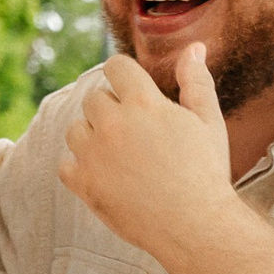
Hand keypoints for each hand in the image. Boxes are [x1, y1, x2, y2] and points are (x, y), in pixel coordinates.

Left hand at [59, 43, 239, 258]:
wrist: (195, 226)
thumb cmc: (206, 172)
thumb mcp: (208, 121)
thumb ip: (196, 81)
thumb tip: (194, 47)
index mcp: (144, 103)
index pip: (115, 66)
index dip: (124, 74)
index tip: (132, 89)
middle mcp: (113, 124)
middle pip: (94, 98)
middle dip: (111, 108)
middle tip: (135, 132)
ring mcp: (94, 155)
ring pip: (75, 129)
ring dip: (91, 135)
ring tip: (119, 153)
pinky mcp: (84, 184)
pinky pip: (65, 165)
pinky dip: (80, 168)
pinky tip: (105, 174)